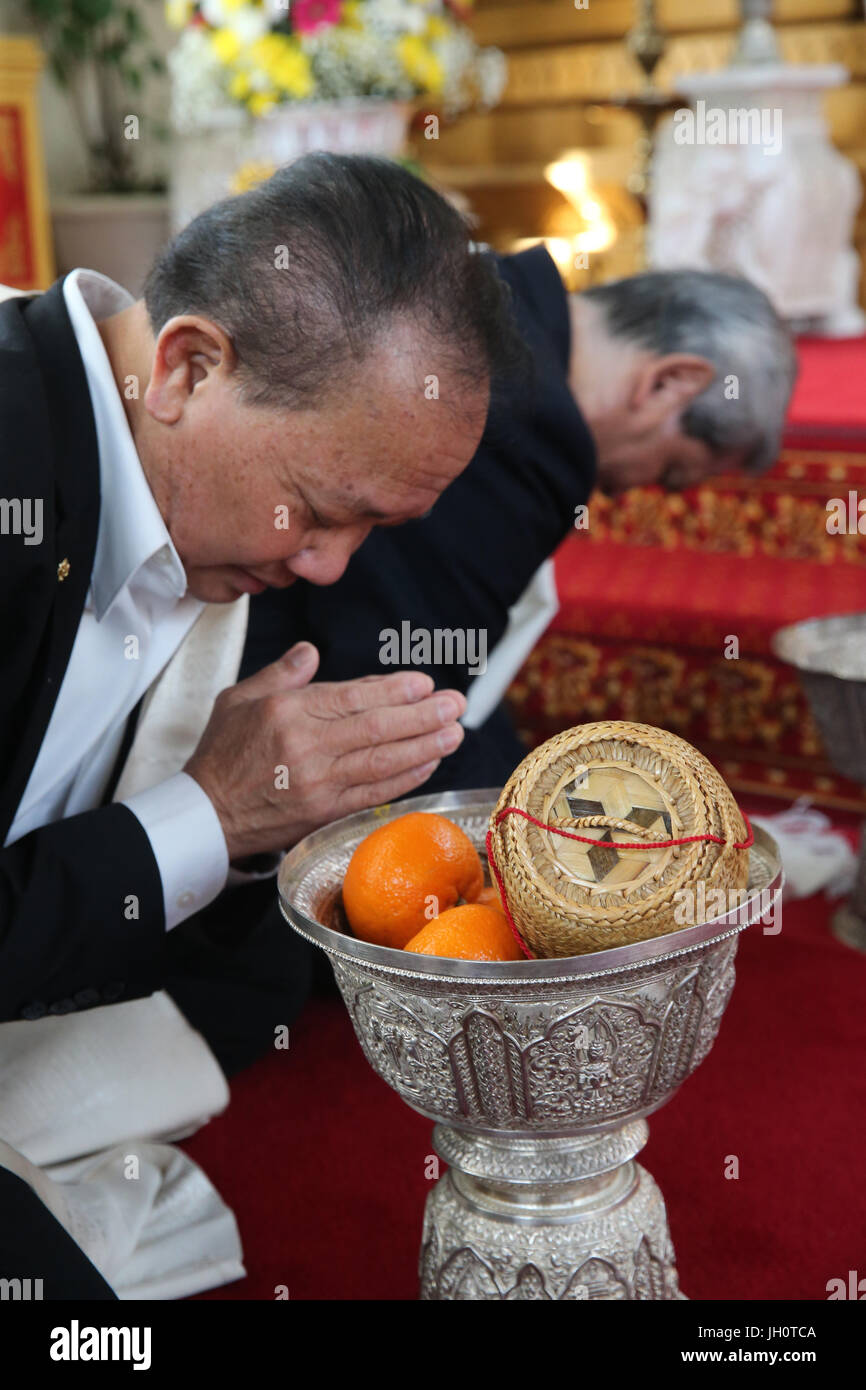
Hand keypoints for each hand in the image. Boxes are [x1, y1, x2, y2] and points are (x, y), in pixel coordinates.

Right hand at [184, 642, 465, 859]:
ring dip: (424, 746)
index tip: (424, 684)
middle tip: (454, 704)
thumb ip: (281, 673)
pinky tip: (429, 764)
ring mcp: (318, 783)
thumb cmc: (222, 755)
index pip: (352, 697)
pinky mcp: (325, 812)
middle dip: (422, 715)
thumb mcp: (239, 699)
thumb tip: (311, 651)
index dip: (394, 690)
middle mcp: (306, 747)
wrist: (205, 814)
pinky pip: (374, 794)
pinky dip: (405, 779)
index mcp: (286, 712)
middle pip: (376, 728)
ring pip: (382, 761)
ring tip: (454, 732)